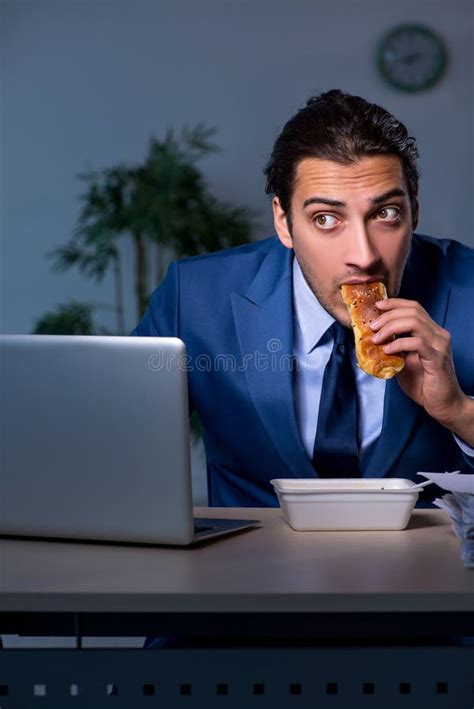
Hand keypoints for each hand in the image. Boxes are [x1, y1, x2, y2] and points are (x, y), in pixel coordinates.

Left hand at [370, 298, 465, 426]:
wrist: (442, 404)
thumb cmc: (423, 384)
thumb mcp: (403, 362)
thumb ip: (393, 348)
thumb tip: (372, 339)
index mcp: (431, 332)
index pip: (414, 308)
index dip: (395, 303)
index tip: (377, 305)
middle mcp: (438, 334)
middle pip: (413, 311)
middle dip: (388, 315)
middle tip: (372, 326)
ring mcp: (439, 345)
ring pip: (414, 322)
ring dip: (390, 327)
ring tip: (377, 338)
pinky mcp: (437, 358)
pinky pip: (416, 343)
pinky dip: (399, 344)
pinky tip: (388, 350)